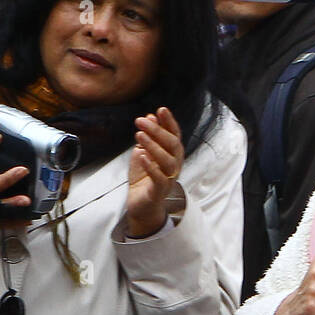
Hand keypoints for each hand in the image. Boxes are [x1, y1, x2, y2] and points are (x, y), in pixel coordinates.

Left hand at [126, 108, 183, 238]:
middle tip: (141, 120)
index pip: (174, 134)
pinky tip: (141, 154)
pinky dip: (151, 166)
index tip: (161, 109)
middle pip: (172, 144)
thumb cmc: (144, 178)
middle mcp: (175, 164)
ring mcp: (169, 177)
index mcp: (173, 154)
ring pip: (167, 159)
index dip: (169, 122)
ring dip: (153, 145)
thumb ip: (148, 136)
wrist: (141, 205)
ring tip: (139, 134)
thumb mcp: (144, 152)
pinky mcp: (160, 190)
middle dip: (157, 130)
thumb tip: (150, 115)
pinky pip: (159, 177)